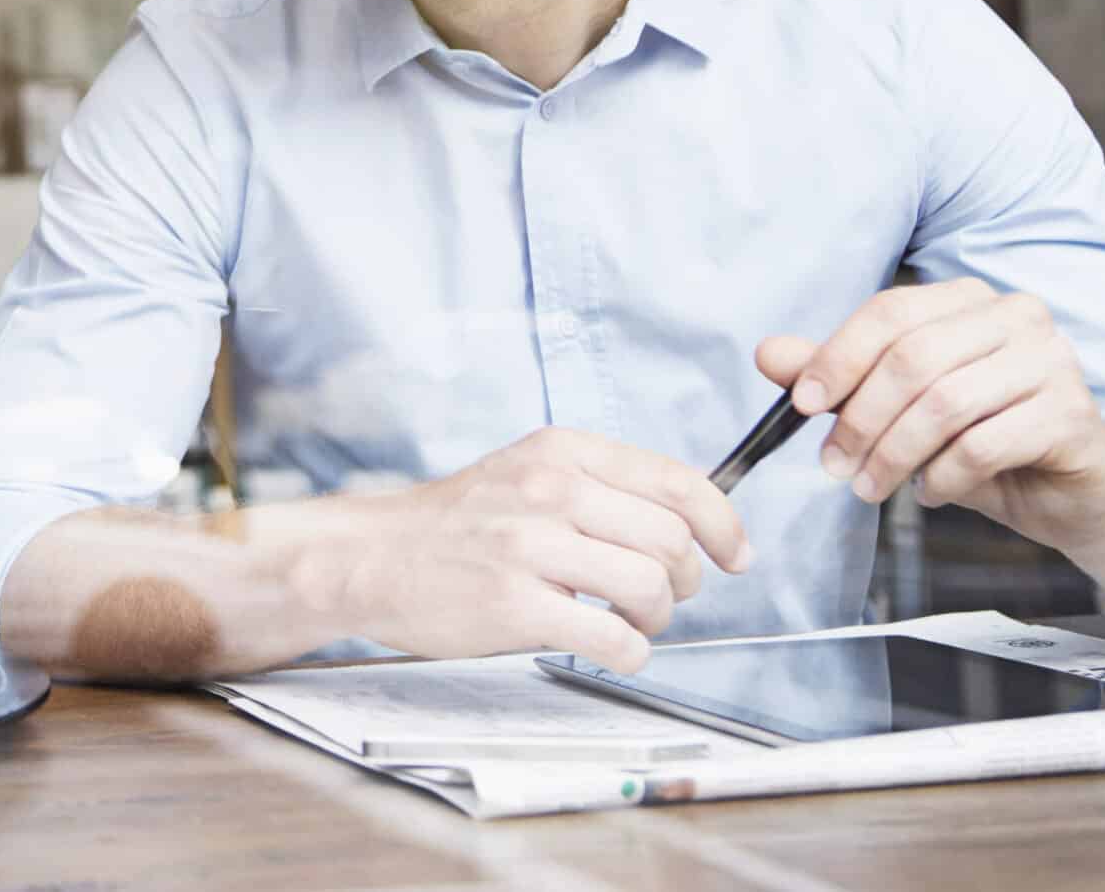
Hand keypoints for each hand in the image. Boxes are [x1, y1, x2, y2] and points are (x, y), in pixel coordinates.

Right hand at [293, 427, 752, 673]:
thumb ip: (597, 484)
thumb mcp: (524, 472)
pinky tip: (610, 648)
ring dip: (657, 617)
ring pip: (649, 587)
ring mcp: (529, 547)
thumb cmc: (454, 523)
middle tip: (662, 596)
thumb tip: (687, 519)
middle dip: (686, 580)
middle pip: (672, 540)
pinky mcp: (514, 605)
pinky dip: (629, 653)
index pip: (676, 481)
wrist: (371, 555)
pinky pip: (612, 638)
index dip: (723, 524)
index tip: (734, 554)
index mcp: (559, 451)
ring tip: (631, 622)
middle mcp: (548, 489)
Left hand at [759, 278, 1104, 550]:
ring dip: (893, 454)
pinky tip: (930, 492)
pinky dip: (942, 476)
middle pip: (912, 360)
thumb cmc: (982, 436)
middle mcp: (1016, 316)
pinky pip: (984, 446)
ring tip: (870, 486)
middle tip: (834, 465)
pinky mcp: (1071, 415)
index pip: (889, 313)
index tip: (802, 404)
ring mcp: (1052, 362)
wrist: (1073, 485)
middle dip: (860, 419)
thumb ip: (839, 375)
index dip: (837, 357)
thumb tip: (769, 353)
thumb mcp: (899, 405)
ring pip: (945, 404)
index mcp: (968, 299)